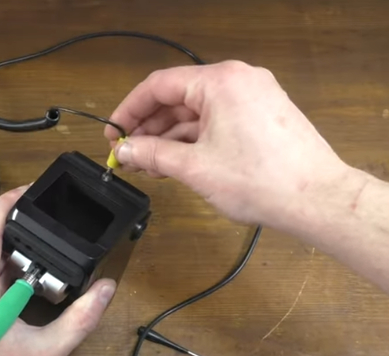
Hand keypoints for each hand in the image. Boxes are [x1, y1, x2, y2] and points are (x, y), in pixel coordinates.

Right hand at [105, 60, 350, 229]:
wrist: (317, 200)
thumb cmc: (262, 180)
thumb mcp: (194, 167)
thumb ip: (152, 153)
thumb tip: (124, 150)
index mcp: (220, 81)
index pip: (159, 86)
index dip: (129, 110)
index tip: (113, 133)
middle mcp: (237, 81)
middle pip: (177, 98)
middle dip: (149, 128)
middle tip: (127, 154)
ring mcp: (252, 97)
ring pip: (195, 113)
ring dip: (169, 138)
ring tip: (147, 165)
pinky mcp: (260, 116)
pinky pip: (215, 121)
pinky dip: (193, 140)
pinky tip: (175, 162)